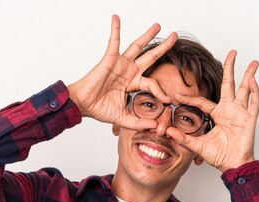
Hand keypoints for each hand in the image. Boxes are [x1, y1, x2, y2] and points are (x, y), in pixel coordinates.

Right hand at [68, 15, 177, 130]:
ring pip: (137, 46)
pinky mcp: (110, 59)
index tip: (169, 101)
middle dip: (163, 47)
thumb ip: (139, 123)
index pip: (152, 84)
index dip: (161, 92)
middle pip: (150, 57)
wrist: (83, 105)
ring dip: (147, 35)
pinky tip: (116, 18)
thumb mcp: (123, 119)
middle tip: (175, 37)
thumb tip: (155, 127)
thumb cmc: (99, 109)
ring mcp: (120, 64)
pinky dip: (115, 29)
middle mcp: (128, 71)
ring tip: (158, 25)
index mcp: (132, 84)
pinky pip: (113, 41)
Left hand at [166, 50, 258, 171]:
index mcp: (218, 115)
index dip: (190, 98)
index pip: (203, 102)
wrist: (233, 165)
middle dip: (230, 68)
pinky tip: (252, 80)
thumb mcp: (198, 146)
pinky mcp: (249, 119)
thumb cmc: (219, 156)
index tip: (177, 95)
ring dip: (249, 75)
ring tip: (252, 62)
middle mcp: (230, 110)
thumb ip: (184, 138)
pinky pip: (254, 103)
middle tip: (232, 52)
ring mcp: (241, 113)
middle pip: (230, 84)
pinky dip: (254, 91)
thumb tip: (168, 131)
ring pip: (245, 89)